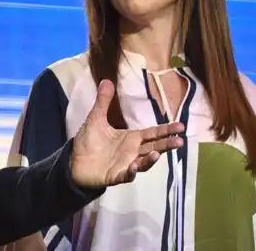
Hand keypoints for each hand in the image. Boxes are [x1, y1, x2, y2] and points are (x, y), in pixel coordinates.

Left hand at [70, 79, 184, 187]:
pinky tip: (134, 167)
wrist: (74, 161)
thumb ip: (103, 101)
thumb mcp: (96, 118)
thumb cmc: (89, 141)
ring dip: (151, 159)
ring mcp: (126, 164)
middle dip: (166, 145)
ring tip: (158, 154)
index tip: (181, 126)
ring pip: (143, 162)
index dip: (166, 130)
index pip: (152, 133)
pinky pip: (127, 175)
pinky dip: (132, 172)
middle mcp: (133, 151)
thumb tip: (107, 80)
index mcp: (131, 138)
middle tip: (180, 141)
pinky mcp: (116, 175)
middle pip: (154, 147)